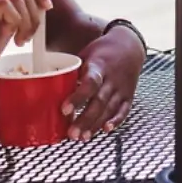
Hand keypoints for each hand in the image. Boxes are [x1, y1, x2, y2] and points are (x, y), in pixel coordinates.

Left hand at [62, 25, 145, 140]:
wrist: (130, 45)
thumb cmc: (104, 51)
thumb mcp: (86, 54)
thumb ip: (73, 71)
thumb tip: (52, 84)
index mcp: (99, 66)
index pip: (89, 84)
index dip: (77, 98)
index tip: (65, 110)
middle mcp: (112, 79)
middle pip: (99, 102)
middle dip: (85, 119)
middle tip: (72, 133)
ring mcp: (121, 88)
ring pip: (109, 109)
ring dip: (96, 125)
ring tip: (83, 137)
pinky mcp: (128, 95)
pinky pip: (123, 111)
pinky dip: (116, 122)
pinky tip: (105, 129)